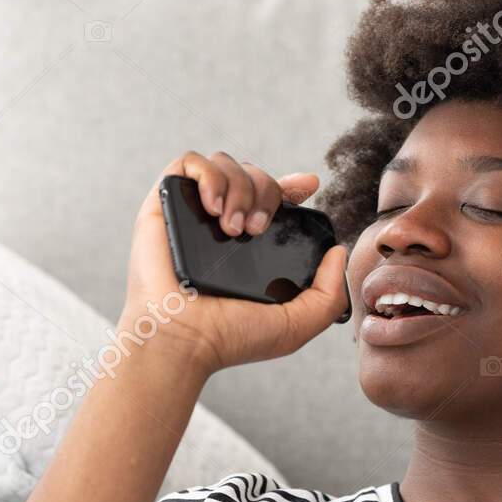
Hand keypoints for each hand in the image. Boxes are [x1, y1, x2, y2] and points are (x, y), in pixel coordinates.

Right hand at [121, 150, 348, 378]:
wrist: (183, 339)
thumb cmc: (231, 338)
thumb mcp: (297, 323)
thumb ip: (329, 292)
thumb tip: (337, 250)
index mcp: (252, 245)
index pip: (275, 198)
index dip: (293, 185)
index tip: (308, 186)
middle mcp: (223, 223)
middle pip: (255, 174)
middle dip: (266, 192)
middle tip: (257, 229)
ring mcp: (193, 212)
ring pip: (226, 163)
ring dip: (239, 188)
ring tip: (232, 228)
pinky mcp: (164, 203)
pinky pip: (189, 162)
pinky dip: (207, 175)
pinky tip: (212, 206)